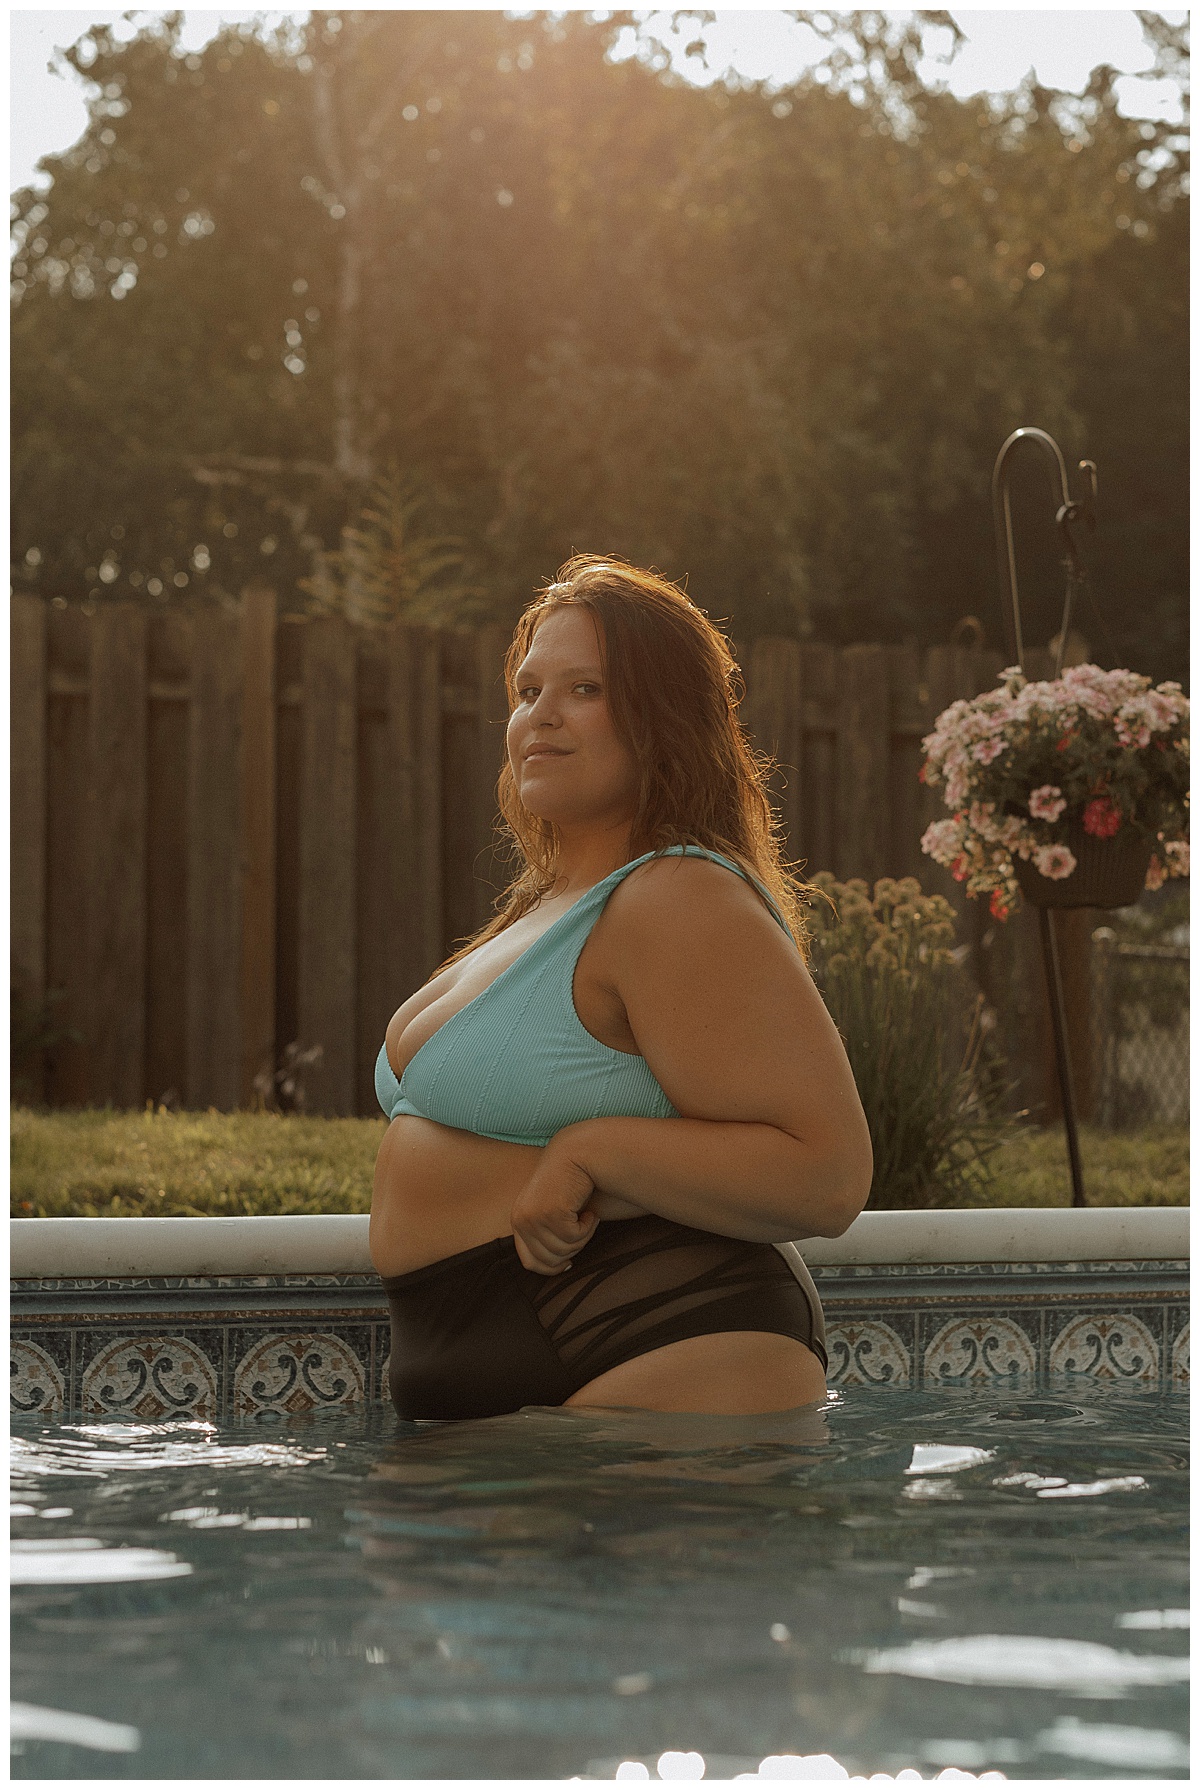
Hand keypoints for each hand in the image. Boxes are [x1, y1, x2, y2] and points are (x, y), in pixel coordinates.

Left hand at [510, 1142, 598, 1274]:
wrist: (578, 1152)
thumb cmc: (570, 1182)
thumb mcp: (551, 1210)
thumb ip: (548, 1235)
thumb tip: (561, 1265)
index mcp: (518, 1220)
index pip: (530, 1262)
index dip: (553, 1267)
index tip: (570, 1261)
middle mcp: (520, 1219)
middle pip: (549, 1261)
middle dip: (572, 1250)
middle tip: (583, 1228)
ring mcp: (533, 1216)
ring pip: (564, 1250)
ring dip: (583, 1236)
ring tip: (586, 1215)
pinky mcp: (549, 1212)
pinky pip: (574, 1238)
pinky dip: (588, 1227)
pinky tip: (590, 1211)